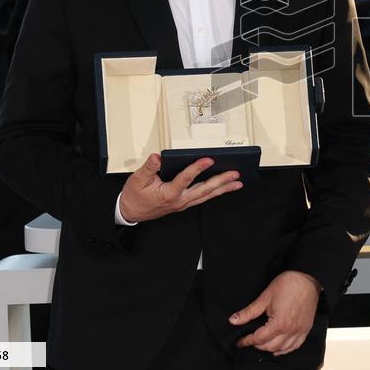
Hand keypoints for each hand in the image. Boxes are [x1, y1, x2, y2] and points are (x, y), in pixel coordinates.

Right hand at [118, 153, 242, 222]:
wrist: (131, 212)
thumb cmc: (135, 196)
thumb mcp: (138, 179)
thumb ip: (149, 168)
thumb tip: (157, 157)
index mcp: (169, 193)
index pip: (186, 179)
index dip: (197, 168)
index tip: (208, 159)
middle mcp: (180, 200)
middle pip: (204, 189)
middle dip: (221, 181)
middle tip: (234, 173)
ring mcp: (184, 203)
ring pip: (207, 195)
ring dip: (223, 188)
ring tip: (237, 182)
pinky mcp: (185, 203)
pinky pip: (203, 197)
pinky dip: (215, 192)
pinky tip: (223, 188)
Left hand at [231, 271, 320, 355]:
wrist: (308, 279)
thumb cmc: (288, 284)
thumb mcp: (265, 297)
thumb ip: (249, 312)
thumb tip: (233, 320)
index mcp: (279, 323)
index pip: (259, 338)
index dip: (247, 341)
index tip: (241, 341)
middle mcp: (290, 330)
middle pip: (270, 346)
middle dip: (257, 345)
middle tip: (250, 339)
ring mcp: (300, 330)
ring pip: (282, 349)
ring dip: (270, 348)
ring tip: (262, 343)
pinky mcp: (306, 329)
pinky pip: (295, 346)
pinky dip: (285, 349)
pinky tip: (278, 348)